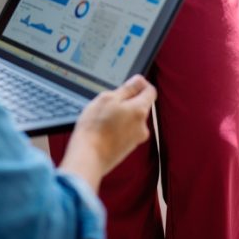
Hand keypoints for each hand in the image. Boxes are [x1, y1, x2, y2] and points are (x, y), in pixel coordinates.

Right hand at [59, 75, 156, 190]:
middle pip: (140, 105)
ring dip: (120, 114)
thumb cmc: (95, 127)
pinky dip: (117, 127)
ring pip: (131, 119)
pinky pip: (126, 131)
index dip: (140, 84)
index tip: (128, 83)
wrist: (88, 158)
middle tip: (108, 102)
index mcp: (140, 110)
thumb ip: (127, 88)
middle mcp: (142, 126)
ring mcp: (136, 139)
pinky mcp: (127, 148)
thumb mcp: (107, 98)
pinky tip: (103, 129)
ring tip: (102, 118)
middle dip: (126, 101)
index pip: (150, 91)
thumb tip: (139, 80)